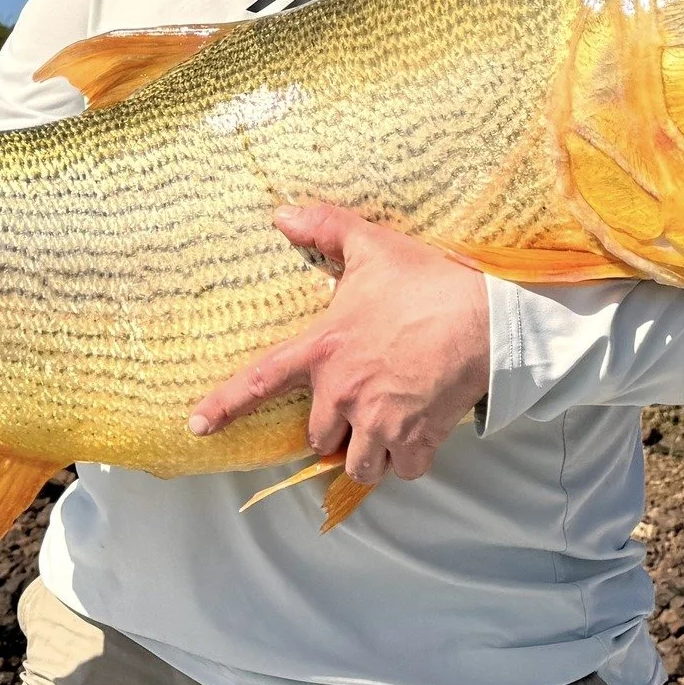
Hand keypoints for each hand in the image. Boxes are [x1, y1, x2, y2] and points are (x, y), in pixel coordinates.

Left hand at [188, 204, 489, 484]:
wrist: (486, 320)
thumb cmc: (427, 283)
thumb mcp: (373, 246)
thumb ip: (327, 229)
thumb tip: (282, 214)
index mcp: (324, 349)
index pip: (260, 380)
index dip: (224, 405)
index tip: (197, 426)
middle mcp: (343, 393)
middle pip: (318, 437)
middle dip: (335, 429)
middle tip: (359, 406)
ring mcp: (379, 421)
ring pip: (357, 463)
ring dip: (367, 453)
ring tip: (385, 430)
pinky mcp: (416, 439)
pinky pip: (402, 470)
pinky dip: (408, 460)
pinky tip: (420, 435)